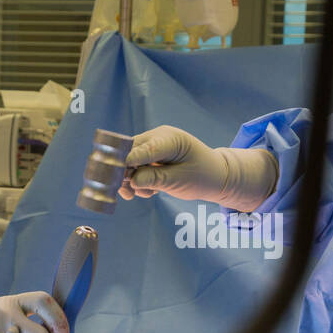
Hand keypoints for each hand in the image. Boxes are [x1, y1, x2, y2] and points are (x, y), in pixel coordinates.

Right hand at [118, 126, 278, 211]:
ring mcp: (153, 146)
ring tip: (146, 194)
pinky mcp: (150, 157)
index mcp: (169, 139)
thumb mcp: (181, 181)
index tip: (117, 175)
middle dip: (125, 173)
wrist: (214, 176)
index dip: (127, 161)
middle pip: (129, 152)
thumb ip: (155, 179)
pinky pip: (135, 167)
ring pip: (129, 161)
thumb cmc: (202, 176)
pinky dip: (137, 181)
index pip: (143, 148)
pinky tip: (149, 191)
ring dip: (131, 180)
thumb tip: (131, 180)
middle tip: (127, 193)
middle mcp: (158, 138)